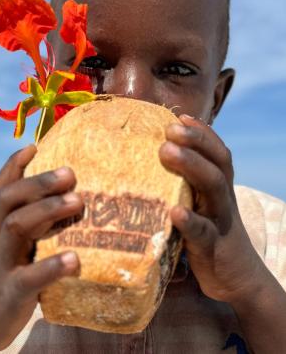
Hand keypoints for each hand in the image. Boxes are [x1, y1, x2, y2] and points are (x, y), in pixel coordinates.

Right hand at [0, 145, 82, 352]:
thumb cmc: (8, 279)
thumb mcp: (16, 248)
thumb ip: (36, 227)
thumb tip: (72, 200)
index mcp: (2, 227)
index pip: (3, 189)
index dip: (15, 166)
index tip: (34, 147)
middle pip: (10, 199)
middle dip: (39, 182)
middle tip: (70, 173)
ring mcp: (3, 264)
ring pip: (16, 226)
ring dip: (48, 210)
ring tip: (78, 202)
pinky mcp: (12, 293)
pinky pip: (28, 277)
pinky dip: (52, 266)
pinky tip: (75, 259)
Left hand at [159, 115, 264, 303]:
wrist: (239, 277)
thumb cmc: (210, 233)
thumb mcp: (202, 205)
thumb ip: (187, 184)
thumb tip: (155, 160)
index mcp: (220, 186)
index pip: (217, 152)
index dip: (202, 132)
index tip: (180, 116)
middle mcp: (223, 197)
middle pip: (216, 162)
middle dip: (195, 141)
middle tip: (169, 129)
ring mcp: (220, 221)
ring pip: (213, 187)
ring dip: (191, 166)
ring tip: (167, 152)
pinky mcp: (213, 247)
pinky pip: (203, 232)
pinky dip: (190, 221)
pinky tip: (174, 211)